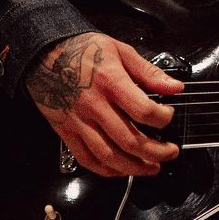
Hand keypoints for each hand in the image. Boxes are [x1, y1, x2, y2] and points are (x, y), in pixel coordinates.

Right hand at [24, 31, 184, 176]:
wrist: (44, 53)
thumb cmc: (82, 50)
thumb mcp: (121, 50)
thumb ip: (149, 72)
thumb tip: (174, 87)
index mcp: (110, 82)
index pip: (143, 110)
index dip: (163, 118)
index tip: (169, 115)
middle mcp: (94, 106)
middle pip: (129, 140)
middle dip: (156, 152)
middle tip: (170, 152)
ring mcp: (78, 122)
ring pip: (109, 156)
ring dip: (134, 167)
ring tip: (151, 167)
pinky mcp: (66, 131)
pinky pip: (86, 158)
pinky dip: (106, 170)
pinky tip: (121, 169)